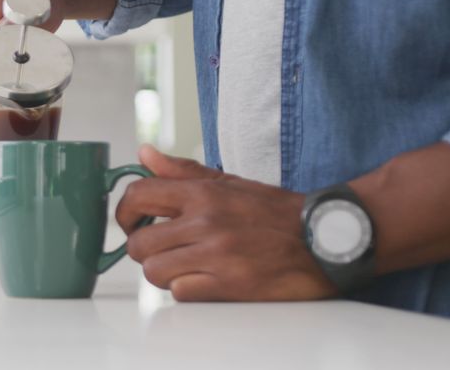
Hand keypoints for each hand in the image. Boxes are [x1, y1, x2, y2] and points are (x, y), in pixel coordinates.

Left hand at [117, 145, 335, 301]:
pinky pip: (182, 293)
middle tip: (162, 250)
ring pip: (155, 272)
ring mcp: (217, 255)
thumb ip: (183, 171)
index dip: (124, 213)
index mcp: (203, 193)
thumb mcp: (229, 182)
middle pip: (139, 243)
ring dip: (165, 273)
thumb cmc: (276, 212)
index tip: (132, 223)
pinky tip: (205, 280)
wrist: (325, 237)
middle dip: (145, 250)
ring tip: (185, 265)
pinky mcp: (230, 285)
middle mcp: (206, 222)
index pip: (139, 195)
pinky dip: (188, 290)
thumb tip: (144, 154)